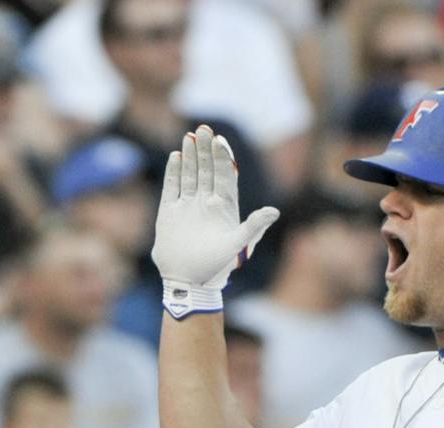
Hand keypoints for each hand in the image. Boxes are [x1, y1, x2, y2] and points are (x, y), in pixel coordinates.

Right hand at [153, 125, 278, 318]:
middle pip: (206, 169)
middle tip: (202, 129)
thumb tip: (274, 211)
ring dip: (189, 156)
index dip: (222, 157)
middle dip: (205, 149)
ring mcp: (187, 206)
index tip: (219, 140)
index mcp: (224, 206)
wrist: (190, 282)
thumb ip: (255, 227)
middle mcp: (206, 202)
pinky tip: (175, 157)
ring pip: (190, 175)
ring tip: (188, 136)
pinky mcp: (169, 214)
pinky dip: (173, 173)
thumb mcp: (240, 246)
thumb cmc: (219, 266)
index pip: (224, 175)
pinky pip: (172, 188)